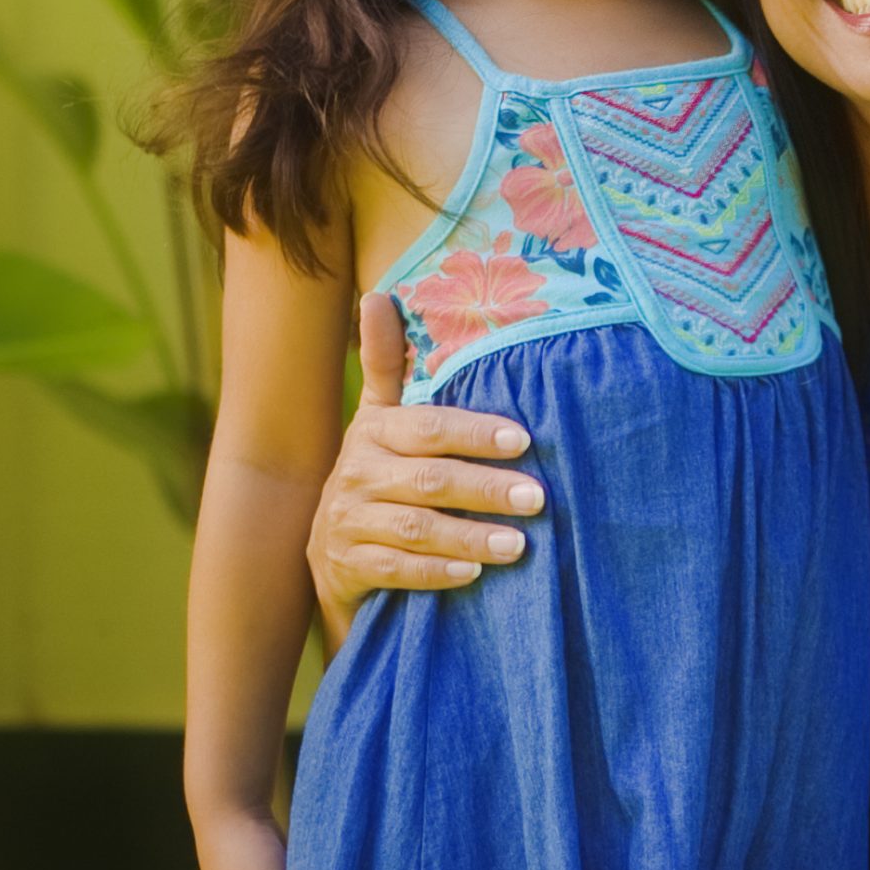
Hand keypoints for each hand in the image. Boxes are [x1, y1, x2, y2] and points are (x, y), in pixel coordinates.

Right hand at [305, 293, 543, 642]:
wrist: (330, 552)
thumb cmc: (377, 472)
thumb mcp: (380, 418)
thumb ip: (386, 364)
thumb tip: (377, 295)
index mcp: (373, 432)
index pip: (429, 428)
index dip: (476, 433)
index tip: (525, 440)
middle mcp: (355, 475)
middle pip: (430, 480)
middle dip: (487, 488)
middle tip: (539, 497)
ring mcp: (347, 523)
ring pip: (415, 529)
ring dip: (470, 536)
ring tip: (519, 544)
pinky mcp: (346, 567)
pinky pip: (396, 570)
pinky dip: (436, 572)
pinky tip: (474, 574)